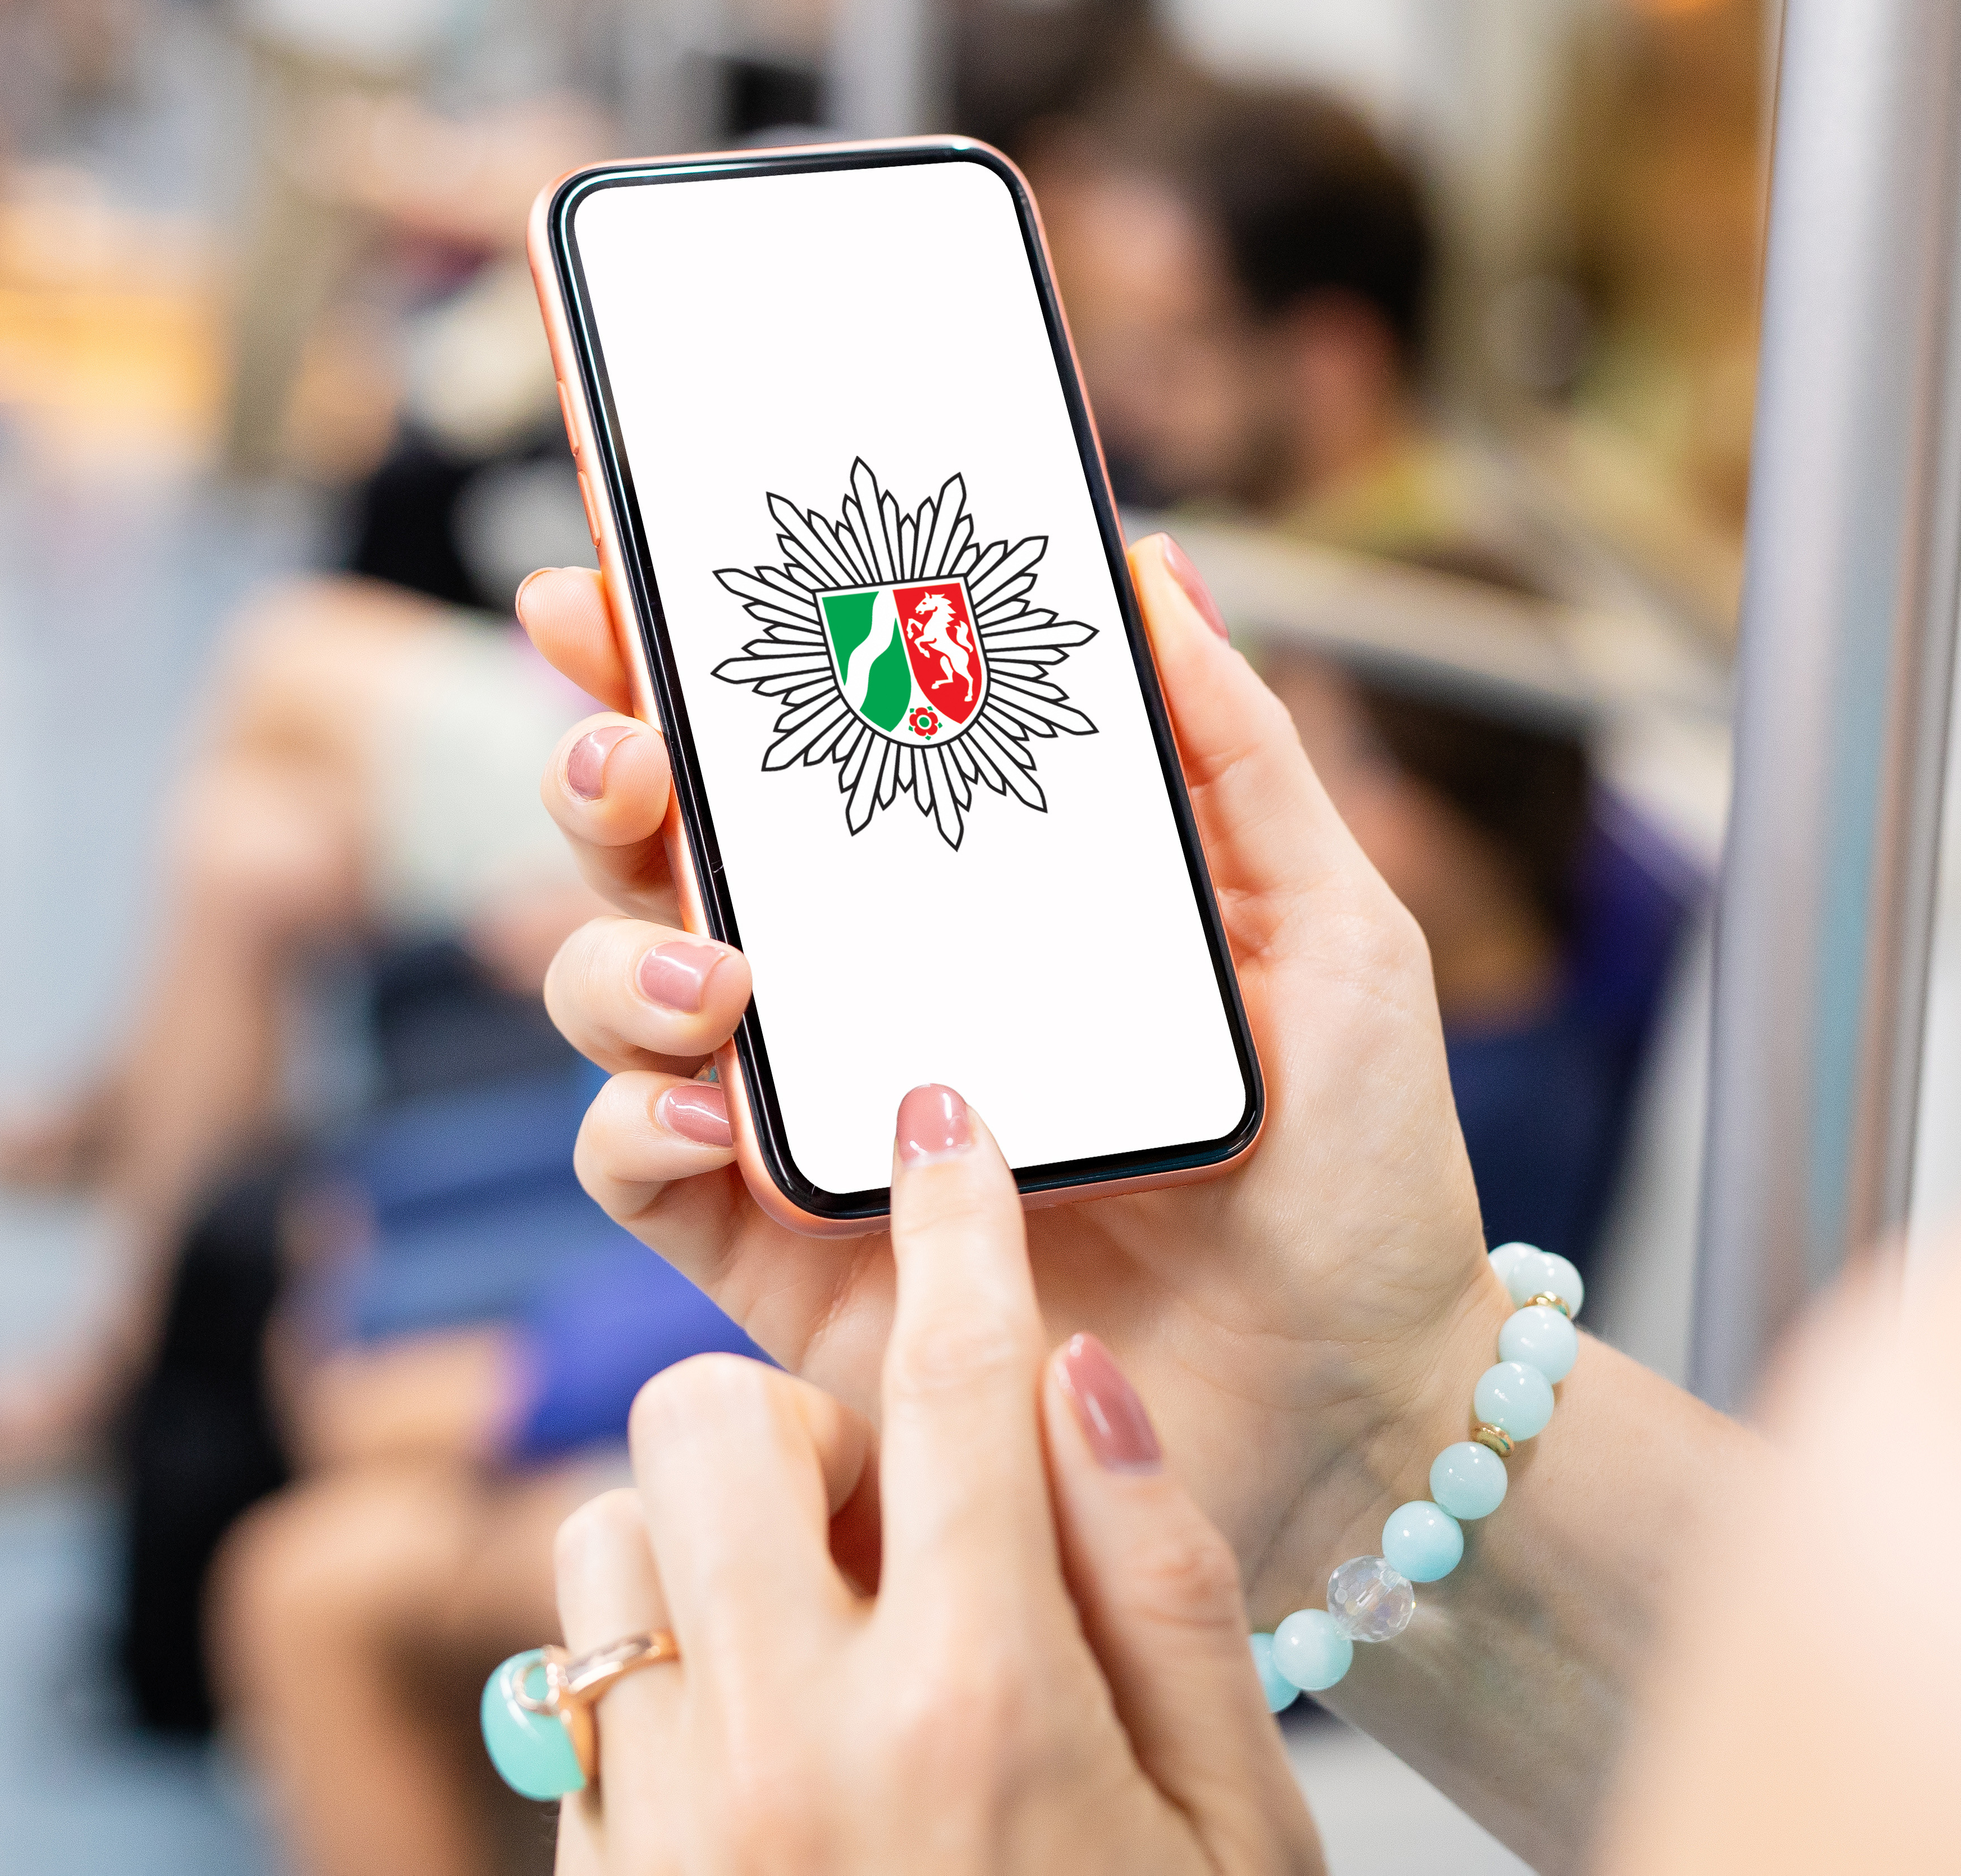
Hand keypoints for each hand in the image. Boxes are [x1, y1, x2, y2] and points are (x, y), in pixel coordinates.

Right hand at [519, 535, 1510, 1614]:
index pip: (786, 745)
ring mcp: (804, 1117)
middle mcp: (850, 987)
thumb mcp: (1332, 926)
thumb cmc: (1351, 1164)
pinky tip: (719, 1108)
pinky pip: (634, 1166)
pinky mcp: (779, 1258)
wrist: (1355, 1396)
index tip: (613, 578)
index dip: (674, 655)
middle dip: (605, 772)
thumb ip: (1236, 750)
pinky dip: (636, 1120)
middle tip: (631, 754)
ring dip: (613, 958)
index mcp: (954, 892)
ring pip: (615, 995)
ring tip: (715, 977)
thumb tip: (1149, 565)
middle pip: (660, 848)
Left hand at [548, 1084, 1321, 1875]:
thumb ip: (1166, 1587)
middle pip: (705, 1413)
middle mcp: (790, 1749)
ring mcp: (666, 1821)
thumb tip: (1084, 1373)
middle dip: (780, 1416)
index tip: (942, 1128)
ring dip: (706, 1552)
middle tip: (873, 1505)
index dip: (955, 1226)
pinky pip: (572, 1688)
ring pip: (609, 1531)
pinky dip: (662, 1681)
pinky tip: (766, 1752)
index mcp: (980, 1708)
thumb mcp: (1236, 1822)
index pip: (953, 1383)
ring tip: (815, 1643)